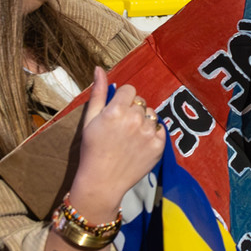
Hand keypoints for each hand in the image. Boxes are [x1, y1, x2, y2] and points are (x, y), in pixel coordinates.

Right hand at [69, 67, 164, 219]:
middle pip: (141, 102)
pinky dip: (152, 134)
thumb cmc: (92, 150)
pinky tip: (139, 144)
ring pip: (152, 115)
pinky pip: (160, 130)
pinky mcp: (158, 146)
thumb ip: (98, 93)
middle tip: (121, 128)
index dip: (122, 99)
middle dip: (132, 110)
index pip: (129, 90)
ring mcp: (149, 133)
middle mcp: (135, 118)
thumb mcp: (90, 120)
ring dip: (144, 121)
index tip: (116, 112)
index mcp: (116, 110)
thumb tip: (99, 68)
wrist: (102, 181)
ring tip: (130, 137)